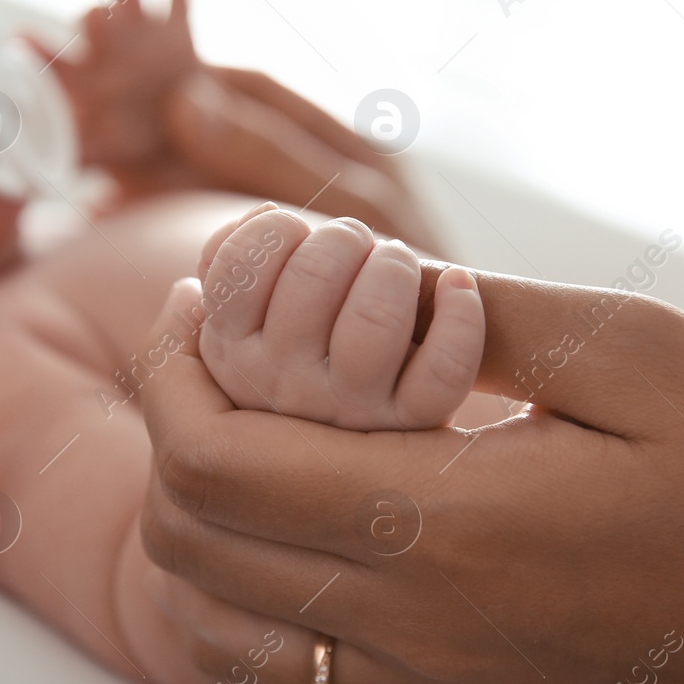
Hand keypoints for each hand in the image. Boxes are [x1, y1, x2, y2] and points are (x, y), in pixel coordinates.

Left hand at [33, 0, 199, 170]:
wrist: (179, 125)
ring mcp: (140, 37)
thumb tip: (65, 207)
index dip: (39, 61)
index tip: (16, 48)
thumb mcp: (111, 162)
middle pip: (90, 29)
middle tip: (76, 14)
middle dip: (87, 18)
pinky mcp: (175, 30)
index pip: (59, 73)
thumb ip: (88, 165)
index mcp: (86, 85)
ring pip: (127, 1)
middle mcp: (107, 53)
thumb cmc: (136, 146)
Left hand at [137, 269, 683, 683]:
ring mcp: (426, 678)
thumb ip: (481, 314)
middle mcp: (416, 622)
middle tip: (206, 345)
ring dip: (189, 516)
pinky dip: (235, 598)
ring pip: (216, 621)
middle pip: (191, 543)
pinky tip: (279, 521)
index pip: (220, 466)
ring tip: (235, 422)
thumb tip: (367, 277)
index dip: (173, 375)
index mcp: (453, 523)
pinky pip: (284, 677)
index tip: (189, 301)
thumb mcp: (641, 354)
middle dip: (167, 428)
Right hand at [196, 205, 483, 430]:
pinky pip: (444, 369)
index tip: (294, 234)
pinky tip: (458, 286)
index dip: (275, 228)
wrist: (334, 455)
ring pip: (375, 318)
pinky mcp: (414, 424)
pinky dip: (461, 315)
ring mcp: (349, 411)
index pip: (240, 265)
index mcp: (230, 352)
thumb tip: (236, 241)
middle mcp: (281, 388)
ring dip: (395, 266)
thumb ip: (223, 268)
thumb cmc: (287, 351)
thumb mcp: (233, 318)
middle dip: (343, 239)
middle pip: (314, 276)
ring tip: (396, 264)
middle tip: (355, 245)